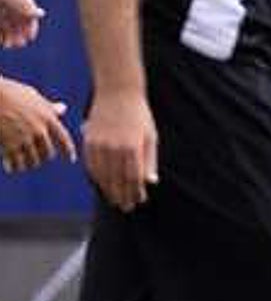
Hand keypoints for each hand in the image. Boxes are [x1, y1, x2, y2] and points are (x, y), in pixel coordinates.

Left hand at [0, 0, 43, 47]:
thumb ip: (19, 4)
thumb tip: (40, 14)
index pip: (28, 7)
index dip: (30, 23)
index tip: (29, 38)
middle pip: (18, 16)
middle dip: (19, 31)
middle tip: (18, 45)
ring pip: (7, 21)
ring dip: (10, 34)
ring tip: (9, 46)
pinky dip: (1, 32)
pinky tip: (1, 41)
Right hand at [0, 78, 75, 172]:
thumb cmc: (12, 93)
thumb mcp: (34, 97)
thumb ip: (48, 107)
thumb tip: (63, 109)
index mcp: (48, 118)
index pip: (64, 138)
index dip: (69, 151)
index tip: (72, 159)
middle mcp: (40, 130)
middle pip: (48, 153)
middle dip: (43, 156)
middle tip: (37, 157)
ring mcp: (25, 139)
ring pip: (33, 161)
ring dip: (28, 163)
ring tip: (23, 164)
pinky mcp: (9, 146)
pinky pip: (16, 163)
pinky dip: (14, 167)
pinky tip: (11, 167)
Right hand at [83, 90, 157, 211]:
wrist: (118, 93)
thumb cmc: (139, 115)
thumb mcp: (151, 135)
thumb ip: (150, 160)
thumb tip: (151, 182)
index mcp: (132, 147)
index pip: (133, 178)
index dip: (135, 192)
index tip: (139, 201)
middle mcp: (114, 149)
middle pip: (117, 180)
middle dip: (122, 196)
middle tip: (127, 207)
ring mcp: (99, 146)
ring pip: (102, 176)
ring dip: (109, 190)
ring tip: (116, 200)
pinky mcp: (89, 142)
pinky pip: (91, 166)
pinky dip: (96, 178)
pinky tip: (103, 185)